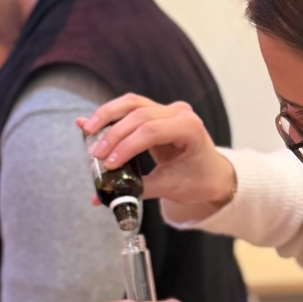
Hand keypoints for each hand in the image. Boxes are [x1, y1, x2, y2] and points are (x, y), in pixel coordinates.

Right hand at [77, 94, 236, 215]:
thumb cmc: (199, 181)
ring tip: (87, 131)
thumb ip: (135, 189)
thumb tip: (99, 198)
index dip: (126, 146)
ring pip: (132, 104)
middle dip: (113, 135)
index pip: (151, 131)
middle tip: (95, 154)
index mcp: (190, 128)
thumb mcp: (169, 187)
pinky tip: (90, 123)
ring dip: (107, 115)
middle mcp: (180, 113)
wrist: (214, 175)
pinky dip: (111, 115)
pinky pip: (131, 108)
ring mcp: (169, 110)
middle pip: (139, 115)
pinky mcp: (158, 112)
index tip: (109, 164)